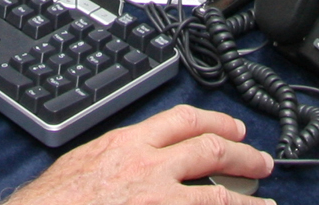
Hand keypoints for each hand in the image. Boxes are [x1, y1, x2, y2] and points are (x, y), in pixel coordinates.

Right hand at [1, 107, 273, 204]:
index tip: (234, 129)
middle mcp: (150, 168)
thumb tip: (140, 153)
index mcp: (130, 143)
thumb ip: (120, 152)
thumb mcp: (88, 159)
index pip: (184, 120)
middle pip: (211, 151)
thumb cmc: (56, 199)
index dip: (217, 122)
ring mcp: (158, 201)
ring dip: (248, 201)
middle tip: (262, 162)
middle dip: (244, 155)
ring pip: (217, 197)